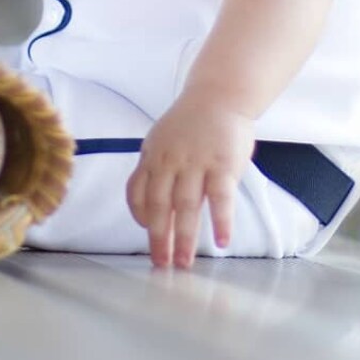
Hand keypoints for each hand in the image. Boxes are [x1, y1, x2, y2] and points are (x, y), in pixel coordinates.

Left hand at [125, 91, 255, 269]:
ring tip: (185, 262)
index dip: (140, 217)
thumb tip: (149, 208)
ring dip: (185, 238)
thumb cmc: (191, 122)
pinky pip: (220, 198)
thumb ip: (156, 169)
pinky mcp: (222, 164)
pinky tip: (221, 241)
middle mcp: (169, 160)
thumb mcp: (162, 140)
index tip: (147, 236)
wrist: (219, 94)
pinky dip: (221, 221)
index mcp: (152, 156)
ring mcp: (196, 162)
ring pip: (186, 206)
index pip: (138, 192)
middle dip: (159, 238)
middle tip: (162, 265)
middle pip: (159, 205)